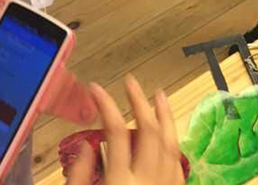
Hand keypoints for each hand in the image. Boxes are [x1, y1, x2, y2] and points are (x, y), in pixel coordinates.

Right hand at [67, 75, 184, 184]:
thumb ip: (78, 176)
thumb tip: (85, 147)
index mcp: (120, 182)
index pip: (115, 132)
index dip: (105, 104)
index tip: (96, 88)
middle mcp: (146, 181)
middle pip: (149, 132)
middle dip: (140, 101)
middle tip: (130, 81)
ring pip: (171, 145)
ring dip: (166, 117)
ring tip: (160, 95)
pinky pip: (178, 166)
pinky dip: (173, 145)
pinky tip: (169, 134)